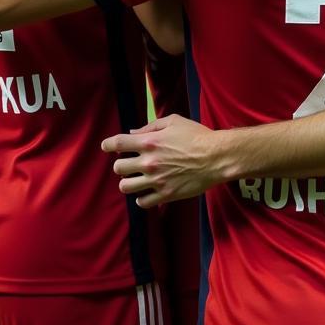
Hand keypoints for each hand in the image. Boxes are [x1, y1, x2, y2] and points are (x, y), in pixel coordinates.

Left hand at [101, 114, 230, 205]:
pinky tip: (149, 192)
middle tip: (131, 164)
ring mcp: (156, 180)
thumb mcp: (175, 121)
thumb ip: (152, 126)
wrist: (217, 157)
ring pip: (125, 187)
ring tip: (137, 179)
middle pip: (118, 168)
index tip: (107, 147)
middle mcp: (149, 162)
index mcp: (149, 142)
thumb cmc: (197, 136)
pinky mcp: (165, 195)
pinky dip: (142, 197)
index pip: (117, 144)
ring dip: (129, 182)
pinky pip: (142, 202)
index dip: (107, 145)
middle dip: (122, 165)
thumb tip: (134, 132)